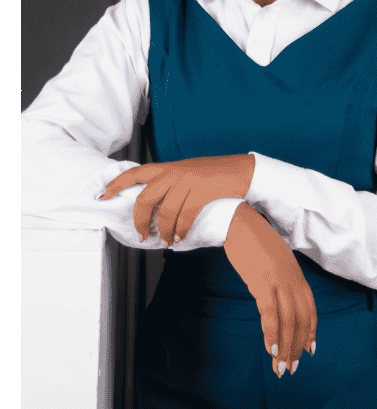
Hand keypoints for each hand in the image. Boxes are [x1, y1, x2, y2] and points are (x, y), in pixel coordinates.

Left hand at [99, 154, 254, 246]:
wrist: (241, 170)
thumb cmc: (213, 174)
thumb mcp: (186, 173)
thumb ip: (168, 183)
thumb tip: (150, 202)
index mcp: (167, 167)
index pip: (135, 172)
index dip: (116, 184)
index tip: (103, 195)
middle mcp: (174, 172)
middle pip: (145, 198)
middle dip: (140, 220)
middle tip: (142, 235)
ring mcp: (188, 181)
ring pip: (166, 211)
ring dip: (164, 231)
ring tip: (166, 241)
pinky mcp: (203, 191)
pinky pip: (186, 215)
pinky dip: (181, 230)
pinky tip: (180, 237)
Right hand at [224, 202, 316, 377]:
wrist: (238, 220)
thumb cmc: (252, 238)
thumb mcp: (274, 258)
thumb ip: (280, 276)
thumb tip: (278, 295)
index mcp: (296, 273)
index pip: (310, 308)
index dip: (310, 331)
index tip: (308, 351)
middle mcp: (292, 278)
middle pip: (301, 319)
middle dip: (297, 346)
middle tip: (290, 368)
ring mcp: (278, 280)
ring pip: (288, 320)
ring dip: (285, 347)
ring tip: (279, 367)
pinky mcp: (262, 281)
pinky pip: (270, 313)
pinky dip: (272, 333)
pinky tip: (270, 349)